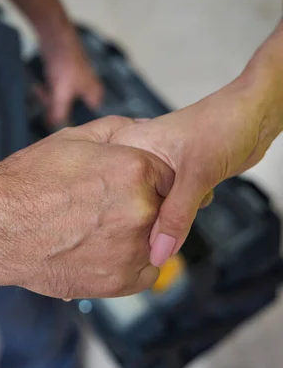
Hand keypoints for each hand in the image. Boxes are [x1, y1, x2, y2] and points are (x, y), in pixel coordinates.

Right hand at [0, 116, 173, 298]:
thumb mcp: (72, 139)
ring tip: (97, 230)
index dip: (146, 180)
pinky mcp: (120, 282)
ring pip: (155, 241)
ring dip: (135, 235)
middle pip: (162, 208)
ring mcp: (133, 249)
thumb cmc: (29, 181)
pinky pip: (145, 272)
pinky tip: (101, 251)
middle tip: (106, 208)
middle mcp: (142, 210)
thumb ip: (116, 129)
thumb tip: (143, 126)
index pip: (166, 176)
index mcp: (135, 169)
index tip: (125, 187)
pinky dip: (129, 263)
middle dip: (140, 206)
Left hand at [39, 25, 103, 125]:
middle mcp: (88, 89)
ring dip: (49, 98)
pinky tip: (39, 87)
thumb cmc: (65, 62)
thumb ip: (58, 113)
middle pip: (71, 109)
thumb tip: (53, 126)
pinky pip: (56, 90)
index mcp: (94, 94)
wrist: (55, 39)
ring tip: (40, 91)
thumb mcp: (61, 93)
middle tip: (46, 104)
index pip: (88, 117)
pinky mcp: (65, 77)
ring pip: (62, 99)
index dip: (74, 122)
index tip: (59, 124)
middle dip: (56, 107)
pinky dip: (48, 90)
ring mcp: (76, 83)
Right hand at [110, 77, 281, 266]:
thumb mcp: (197, 174)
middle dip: (157, 214)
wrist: (253, 114)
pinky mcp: (173, 177)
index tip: (142, 231)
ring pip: (152, 208)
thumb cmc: (222, 124)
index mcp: (128, 145)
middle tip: (180, 205)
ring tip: (194, 192)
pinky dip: (185, 209)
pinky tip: (199, 195)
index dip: (127, 215)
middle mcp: (136, 156)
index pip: (113, 193)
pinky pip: (169, 206)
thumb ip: (175, 216)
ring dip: (175, 213)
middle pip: (131, 205)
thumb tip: (158, 253)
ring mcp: (154, 167)